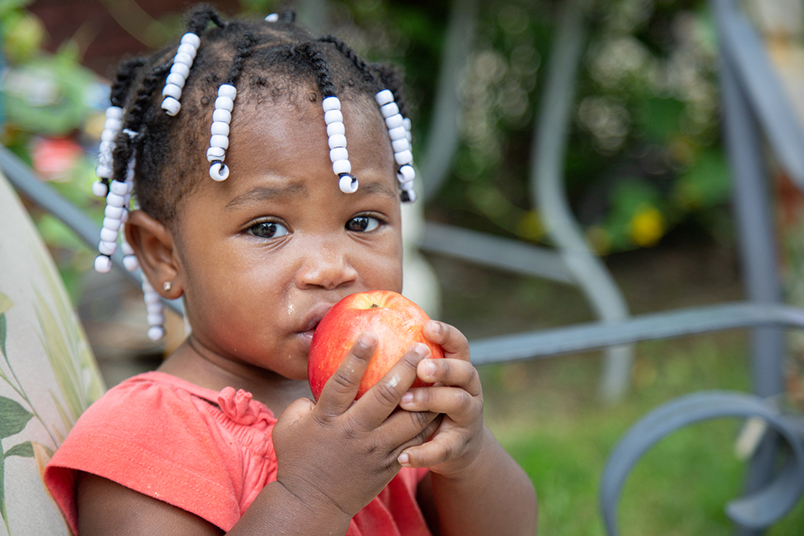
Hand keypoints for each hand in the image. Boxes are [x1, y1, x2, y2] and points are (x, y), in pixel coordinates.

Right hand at [271, 332, 440, 519]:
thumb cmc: (298, 459)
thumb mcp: (289, 426)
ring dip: (427, 394)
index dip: (357, 357)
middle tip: (420, 346)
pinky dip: (429, 421)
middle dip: (405, 368)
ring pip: (410, 419)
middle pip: (385, 395)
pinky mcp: (390, 464)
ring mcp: (376, 450)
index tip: (371, 334)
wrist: (313, 504)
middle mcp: (354, 432)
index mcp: (328, 419)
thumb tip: (319, 374)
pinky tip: (439, 402)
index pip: (343, 382)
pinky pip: (416, 440)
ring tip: (440, 373)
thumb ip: (304, 400)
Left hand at [397, 320, 485, 477]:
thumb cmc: (427, 403)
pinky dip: (424, 453)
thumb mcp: (425, 380)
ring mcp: (468, 417)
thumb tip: (366, 333)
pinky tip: (402, 457)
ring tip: (405, 401)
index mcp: (458, 368)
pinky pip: (443, 449)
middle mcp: (469, 389)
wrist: (454, 447)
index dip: (446, 334)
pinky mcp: (459, 446)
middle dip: (443, 367)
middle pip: (464, 371)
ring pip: (458, 403)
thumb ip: (407, 362)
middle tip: (420, 366)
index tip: (427, 326)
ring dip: (431, 400)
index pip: (459, 344)